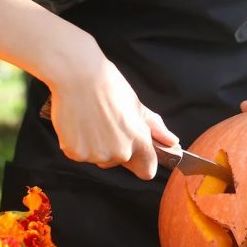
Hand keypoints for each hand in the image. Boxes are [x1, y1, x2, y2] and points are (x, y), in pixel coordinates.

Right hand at [47, 38, 178, 179]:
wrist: (77, 75)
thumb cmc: (107, 85)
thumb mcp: (136, 105)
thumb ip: (155, 128)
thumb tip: (171, 141)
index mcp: (138, 140)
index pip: (147, 171)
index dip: (142, 162)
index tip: (137, 153)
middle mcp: (119, 152)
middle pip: (118, 161)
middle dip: (114, 147)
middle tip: (106, 123)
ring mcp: (96, 154)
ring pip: (98, 158)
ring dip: (95, 145)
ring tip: (91, 120)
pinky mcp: (75, 153)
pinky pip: (79, 154)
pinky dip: (77, 143)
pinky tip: (78, 123)